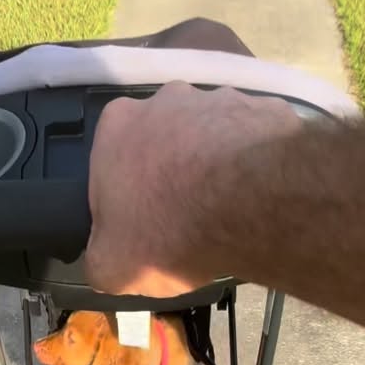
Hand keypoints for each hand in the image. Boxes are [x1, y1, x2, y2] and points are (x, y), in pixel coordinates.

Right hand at [85, 81, 299, 297]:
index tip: (142, 227)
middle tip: (186, 220)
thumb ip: (100, 259)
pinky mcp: (264, 110)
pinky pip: (253, 143)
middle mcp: (166, 100)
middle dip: (172, 176)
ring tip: (228, 213)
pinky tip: (257, 200)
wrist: (251, 205)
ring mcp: (219, 97)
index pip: (111, 162)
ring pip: (211, 139)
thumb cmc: (169, 230)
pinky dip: (254, 167)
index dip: (125, 198)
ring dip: (216, 169)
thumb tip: (106, 262)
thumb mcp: (112, 267)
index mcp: (117, 126)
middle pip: (163, 145)